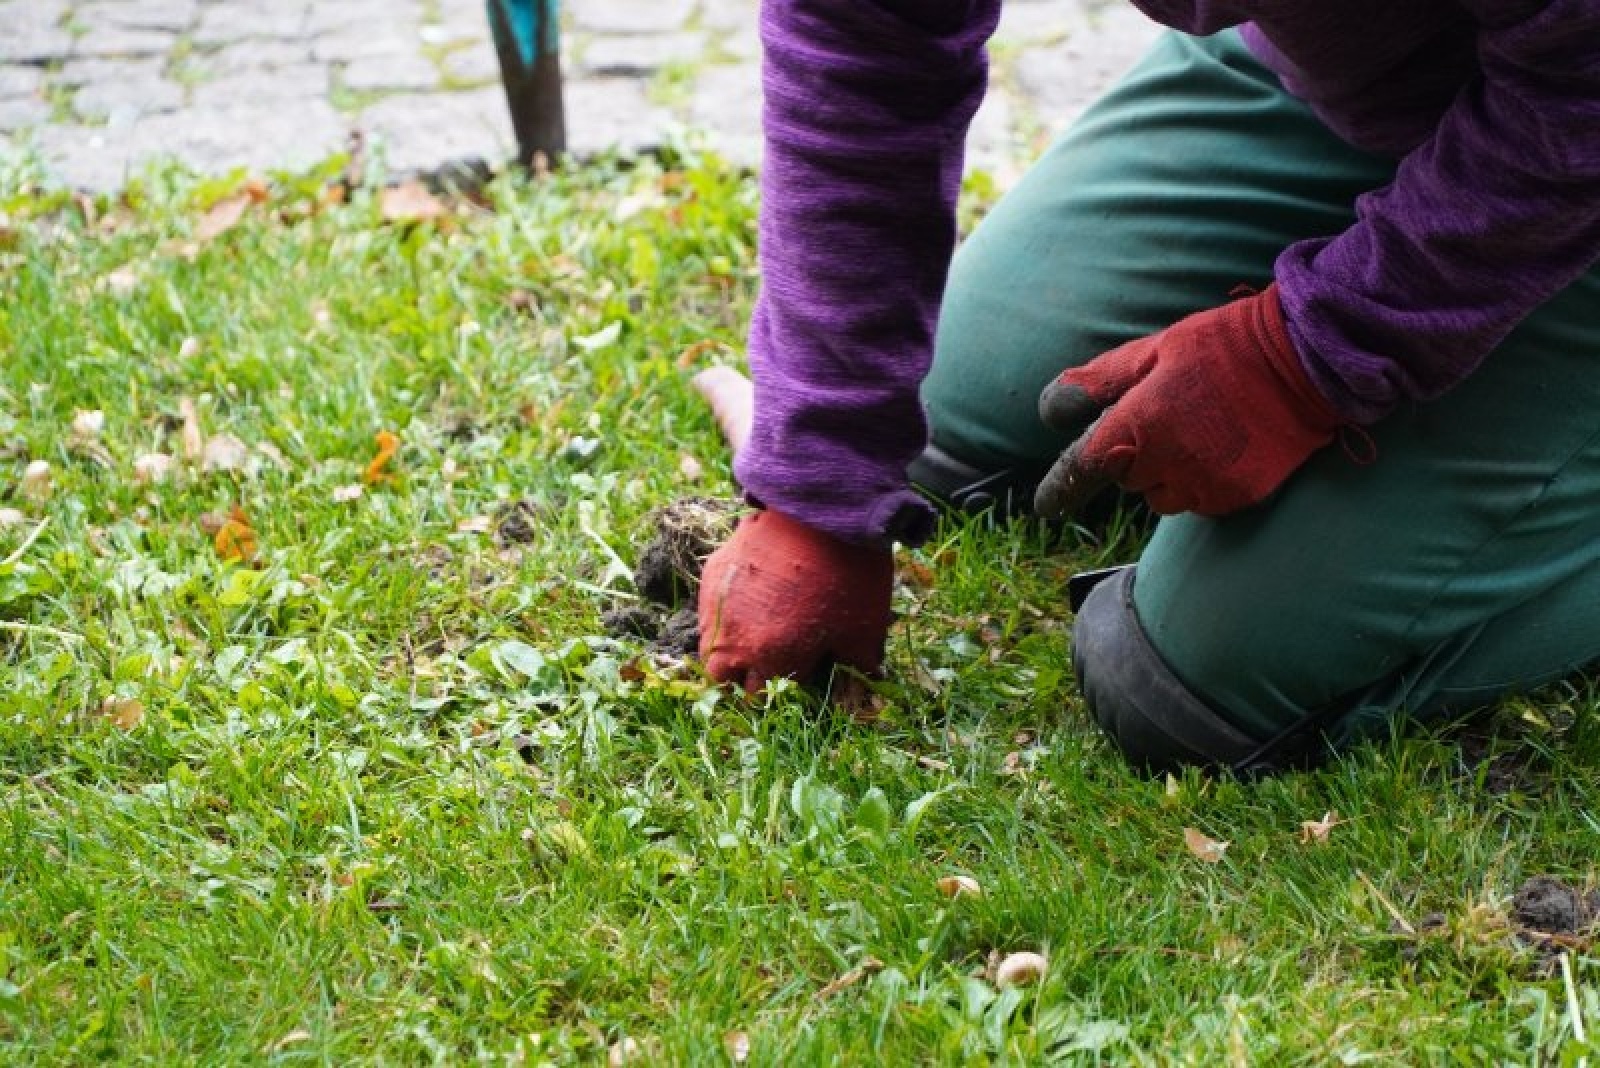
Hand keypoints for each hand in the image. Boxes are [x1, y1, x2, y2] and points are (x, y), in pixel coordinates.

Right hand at [698, 509, 893, 691]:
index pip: (761, 695)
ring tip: (752, 636)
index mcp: (775, 659)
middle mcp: (736, 639)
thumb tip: (864, 683)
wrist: (821, 511)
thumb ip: (858, 665)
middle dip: (741, 677)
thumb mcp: (865, 628)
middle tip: (766, 662)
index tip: (791, 677)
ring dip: (726, 649)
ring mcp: (719, 605)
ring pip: (708, 646)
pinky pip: (709, 609)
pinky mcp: (713, 573)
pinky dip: (722, 615)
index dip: (778, 690)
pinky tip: (746, 602)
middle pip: (722, 678)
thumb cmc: (848, 575)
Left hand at [1033, 284, 1341, 518]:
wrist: (1304, 362)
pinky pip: (1199, 500)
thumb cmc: (1223, 346)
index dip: (1060, 488)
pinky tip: (1226, 445)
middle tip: (1171, 415)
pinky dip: (1202, 481)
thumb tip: (1050, 411)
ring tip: (1202, 429)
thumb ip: (1099, 383)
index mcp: (1137, 423)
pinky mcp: (1234, 497)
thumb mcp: (1155, 351)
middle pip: (1127, 478)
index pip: (1082, 467)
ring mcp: (1201, 483)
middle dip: (1135, 455)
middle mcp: (1164, 462)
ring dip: (1167, 473)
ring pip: (1162, 496)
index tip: (1044, 507)